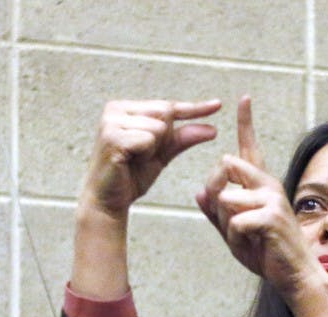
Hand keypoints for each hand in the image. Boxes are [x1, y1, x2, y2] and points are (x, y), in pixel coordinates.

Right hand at [82, 98, 220, 217]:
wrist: (109, 201)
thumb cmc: (132, 176)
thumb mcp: (162, 155)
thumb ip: (184, 139)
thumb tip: (212, 128)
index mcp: (126, 109)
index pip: (168, 106)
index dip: (193, 108)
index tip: (218, 105)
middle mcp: (116, 109)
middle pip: (164, 113)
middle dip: (163, 138)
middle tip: (142, 156)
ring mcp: (111, 121)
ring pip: (158, 128)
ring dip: (153, 149)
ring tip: (133, 160)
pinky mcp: (111, 137)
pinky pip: (147, 139)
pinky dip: (145, 154)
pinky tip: (128, 161)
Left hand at [196, 97, 322, 300]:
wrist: (293, 275)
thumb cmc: (267, 253)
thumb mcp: (234, 233)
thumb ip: (216, 214)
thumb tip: (199, 193)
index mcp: (260, 185)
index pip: (249, 148)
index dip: (246, 122)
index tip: (244, 98)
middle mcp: (268, 184)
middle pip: (224, 167)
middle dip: (216, 196)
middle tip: (231, 222)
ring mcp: (272, 198)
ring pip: (225, 199)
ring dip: (227, 226)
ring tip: (248, 239)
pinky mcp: (272, 216)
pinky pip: (235, 222)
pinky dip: (236, 240)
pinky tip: (254, 246)